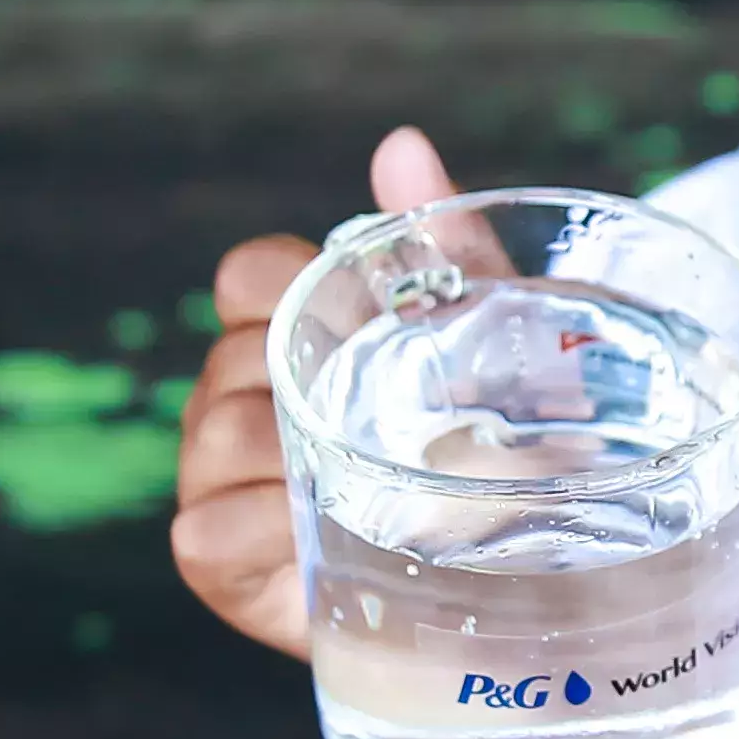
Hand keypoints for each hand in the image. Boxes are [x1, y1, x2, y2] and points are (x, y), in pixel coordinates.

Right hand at [173, 124, 462, 658]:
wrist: (531, 592)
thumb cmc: (506, 458)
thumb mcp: (497, 353)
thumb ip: (451, 255)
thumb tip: (400, 146)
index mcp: (295, 338)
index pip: (247, 275)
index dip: (280, 281)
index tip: (356, 313)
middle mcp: (242, 403)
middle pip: (230, 358)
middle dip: (306, 382)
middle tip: (400, 420)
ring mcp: (223, 483)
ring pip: (213, 436)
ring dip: (287, 452)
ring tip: (373, 479)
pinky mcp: (223, 566)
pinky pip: (207, 531)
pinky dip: (259, 528)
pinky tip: (319, 535)